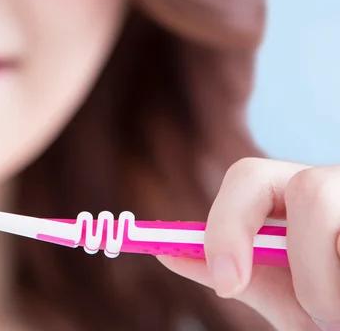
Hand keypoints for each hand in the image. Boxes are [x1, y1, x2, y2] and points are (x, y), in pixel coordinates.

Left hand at [157, 158, 339, 330]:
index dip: (228, 225)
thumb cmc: (333, 310)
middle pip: (307, 188)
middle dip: (304, 258)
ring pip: (334, 211)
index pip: (248, 178)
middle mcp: (335, 187)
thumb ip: (235, 272)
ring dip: (334, 283)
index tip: (226, 280)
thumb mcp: (287, 296)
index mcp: (296, 200)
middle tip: (316, 311)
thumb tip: (167, 253)